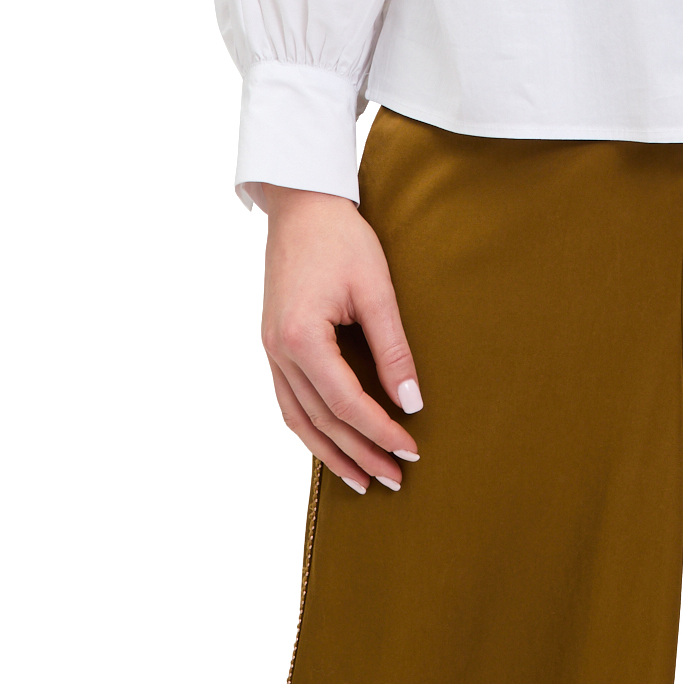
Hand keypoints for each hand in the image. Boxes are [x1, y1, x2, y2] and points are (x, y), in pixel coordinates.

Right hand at [254, 184, 422, 496]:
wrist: (302, 203)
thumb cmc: (341, 237)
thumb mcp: (376, 289)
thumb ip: (393, 348)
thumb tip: (412, 402)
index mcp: (301, 338)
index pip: (345, 403)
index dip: (379, 431)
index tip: (410, 450)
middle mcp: (278, 352)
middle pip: (320, 421)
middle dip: (359, 454)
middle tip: (394, 480)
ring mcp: (270, 350)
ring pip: (299, 420)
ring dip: (331, 453)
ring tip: (362, 480)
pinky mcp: (273, 344)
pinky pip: (289, 401)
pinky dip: (311, 428)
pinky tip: (332, 443)